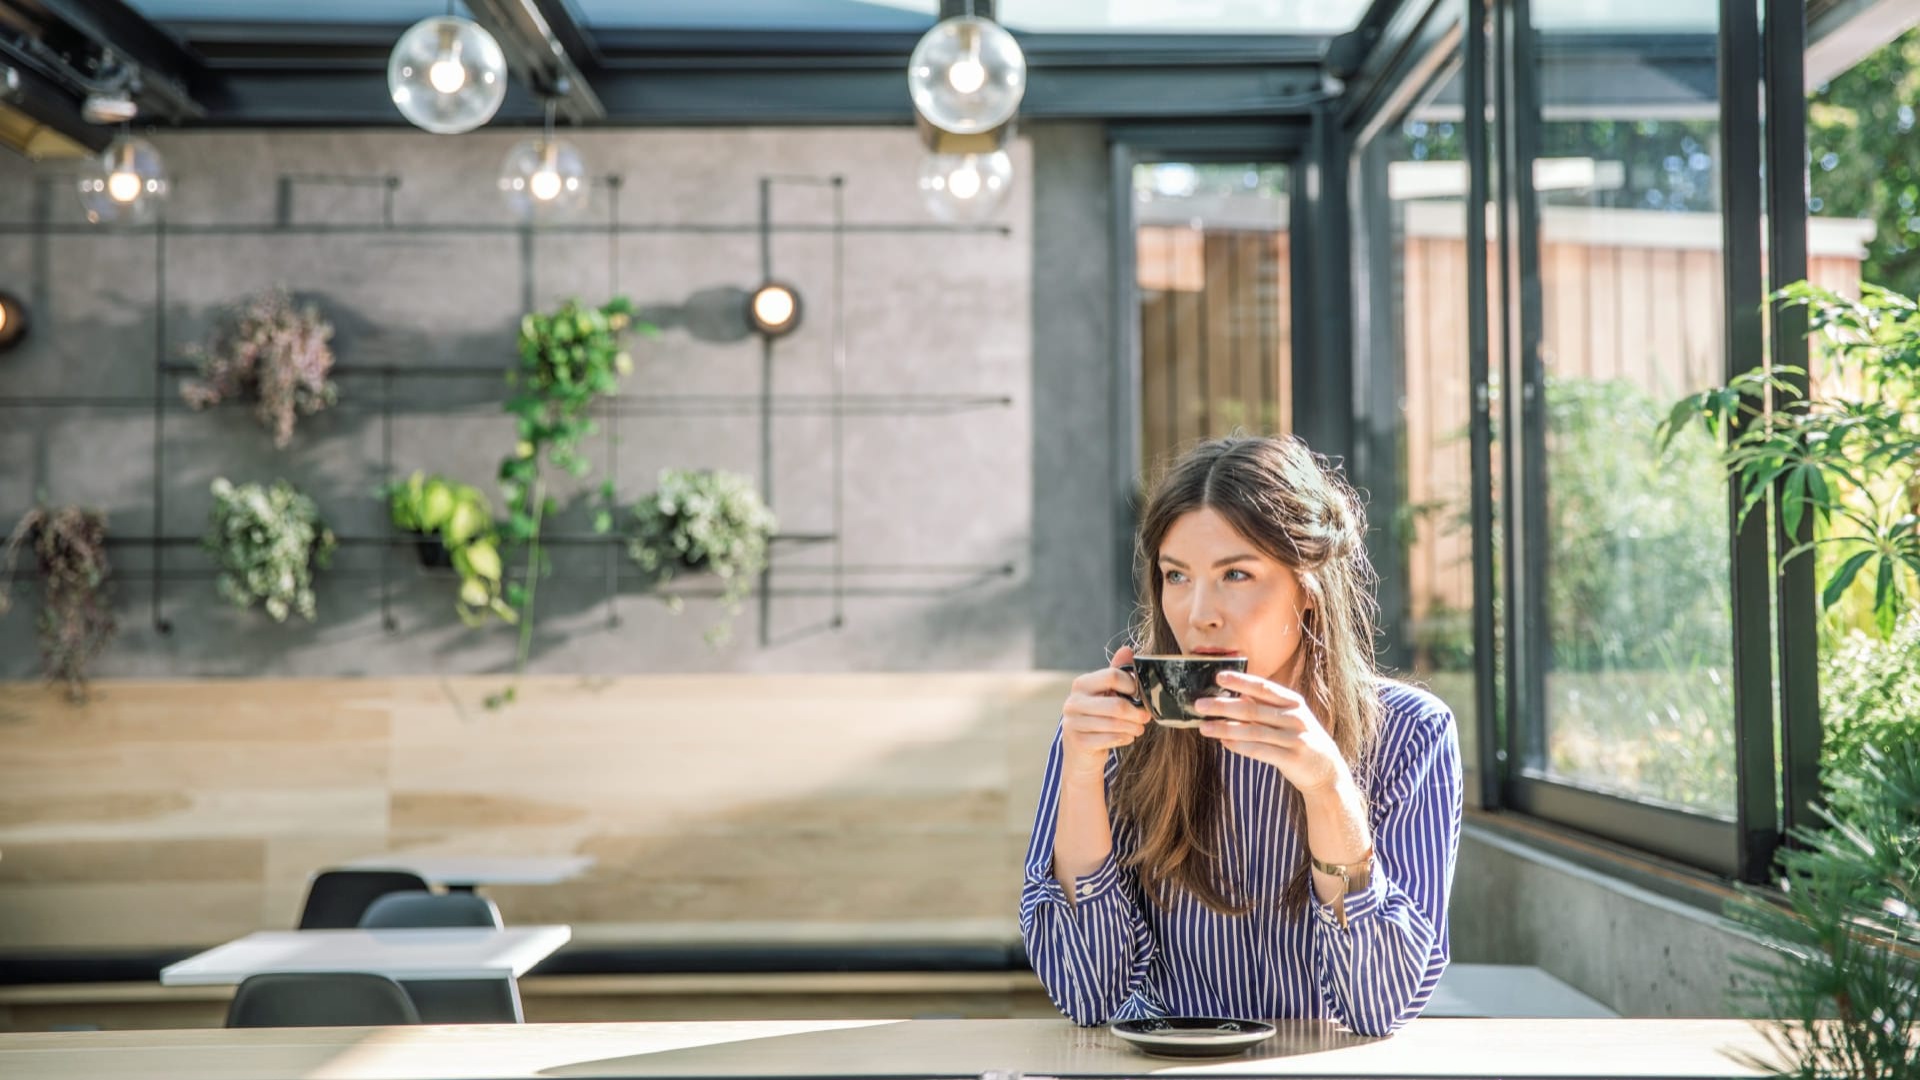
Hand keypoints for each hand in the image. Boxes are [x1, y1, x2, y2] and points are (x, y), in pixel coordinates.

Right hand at [1059, 645, 1150, 779]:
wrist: (1081, 750)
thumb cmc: (1098, 716)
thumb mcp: (1106, 692)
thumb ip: (1117, 672)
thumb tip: (1127, 649)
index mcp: (1081, 684)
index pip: (1112, 676)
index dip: (1132, 685)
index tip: (1139, 694)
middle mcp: (1073, 702)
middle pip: (1117, 705)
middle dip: (1137, 713)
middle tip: (1146, 717)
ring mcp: (1073, 723)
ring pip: (1115, 724)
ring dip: (1133, 727)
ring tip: (1139, 728)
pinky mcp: (1078, 742)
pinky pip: (1110, 739)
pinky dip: (1124, 738)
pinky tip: (1126, 737)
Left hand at [1194, 670, 1348, 794]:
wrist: (1326, 770)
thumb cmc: (1300, 738)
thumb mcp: (1289, 717)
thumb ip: (1265, 707)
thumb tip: (1234, 697)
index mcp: (1293, 702)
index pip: (1263, 688)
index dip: (1240, 681)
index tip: (1218, 676)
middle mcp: (1295, 718)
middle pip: (1253, 709)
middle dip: (1223, 706)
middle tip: (1199, 704)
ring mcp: (1294, 738)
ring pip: (1252, 731)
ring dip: (1225, 728)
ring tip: (1203, 727)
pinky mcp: (1291, 758)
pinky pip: (1259, 751)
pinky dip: (1239, 746)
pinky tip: (1223, 742)